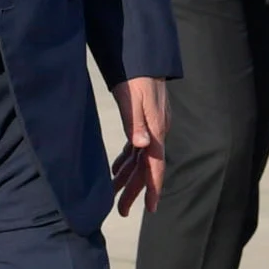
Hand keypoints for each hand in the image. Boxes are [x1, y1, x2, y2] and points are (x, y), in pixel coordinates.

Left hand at [111, 76, 167, 216]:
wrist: (143, 58)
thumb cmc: (136, 78)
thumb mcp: (132, 99)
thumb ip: (136, 123)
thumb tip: (141, 146)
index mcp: (156, 131)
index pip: (156, 165)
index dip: (153, 188)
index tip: (151, 208)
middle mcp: (156, 133)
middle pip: (146, 168)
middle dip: (134, 190)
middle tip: (121, 211)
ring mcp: (151, 128)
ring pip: (139, 159)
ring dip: (127, 177)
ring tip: (112, 194)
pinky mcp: (144, 122)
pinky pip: (136, 148)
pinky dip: (126, 160)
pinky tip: (116, 170)